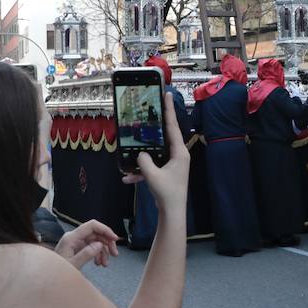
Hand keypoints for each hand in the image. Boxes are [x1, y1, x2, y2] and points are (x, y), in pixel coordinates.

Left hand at [56, 220, 119, 269]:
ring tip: (105, 263)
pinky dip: (98, 254)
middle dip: (106, 243)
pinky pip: (91, 247)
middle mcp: (74, 237)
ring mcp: (75, 242)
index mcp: (71, 238)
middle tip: (114, 254)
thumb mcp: (74, 264)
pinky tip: (99, 263)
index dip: (105, 230)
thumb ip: (87, 254)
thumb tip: (99, 245)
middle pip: (96, 233)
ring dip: (103, 251)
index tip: (114, 238)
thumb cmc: (58, 272)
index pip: (92, 226)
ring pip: (95, 241)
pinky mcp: (77, 248)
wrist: (49, 277)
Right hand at [122, 92, 189, 214]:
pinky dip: (140, 171)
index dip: (169, 110)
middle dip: (154, 127)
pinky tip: (127, 178)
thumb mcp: (153, 176)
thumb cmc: (168, 193)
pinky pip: (151, 167)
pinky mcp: (165, 173)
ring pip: (155, 152)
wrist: (171, 213)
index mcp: (179, 153)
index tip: (167, 94)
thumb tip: (139, 154)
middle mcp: (177, 155)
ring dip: (143, 154)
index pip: (173, 127)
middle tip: (148, 110)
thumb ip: (144, 162)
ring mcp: (171, 164)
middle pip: (163, 136)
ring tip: (131, 147)